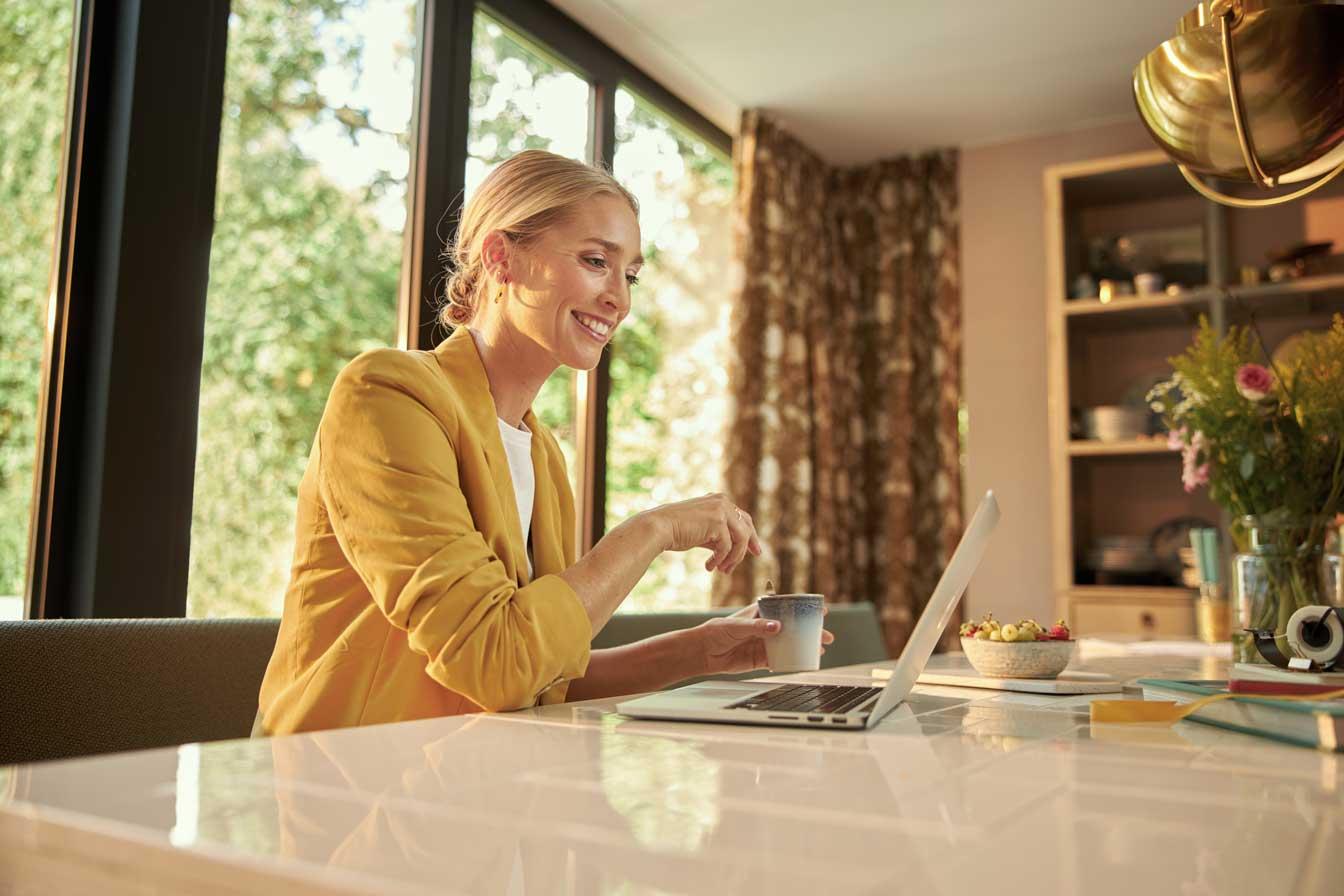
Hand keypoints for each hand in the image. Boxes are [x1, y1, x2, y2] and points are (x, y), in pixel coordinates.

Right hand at [641, 493, 761, 573]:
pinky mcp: (718, 522)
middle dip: (749, 546)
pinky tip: (709, 567)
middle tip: (752, 559)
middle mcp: (722, 502)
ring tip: (722, 570)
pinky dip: (720, 560)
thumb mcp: (702, 531)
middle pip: (746, 527)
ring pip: (740, 539)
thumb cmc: (675, 530)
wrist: (659, 527)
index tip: (755, 551)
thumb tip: (732, 550)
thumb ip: (717, 536)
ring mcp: (721, 510)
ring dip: (733, 558)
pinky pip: (727, 547)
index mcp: (718, 501)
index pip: (742, 518)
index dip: (751, 535)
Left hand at [695, 603, 835, 675]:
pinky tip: (802, 663)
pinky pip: (780, 660)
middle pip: (793, 627)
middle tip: (826, 636)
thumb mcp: (737, 626)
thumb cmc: (717, 632)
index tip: (821, 609)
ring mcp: (765, 643)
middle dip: (811, 631)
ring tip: (819, 650)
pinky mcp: (760, 659)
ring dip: (804, 646)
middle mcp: (766, 627)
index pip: (786, 608)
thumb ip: (757, 627)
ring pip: (790, 644)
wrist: (704, 652)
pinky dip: (791, 661)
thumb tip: (777, 627)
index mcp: (761, 613)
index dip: (804, 608)